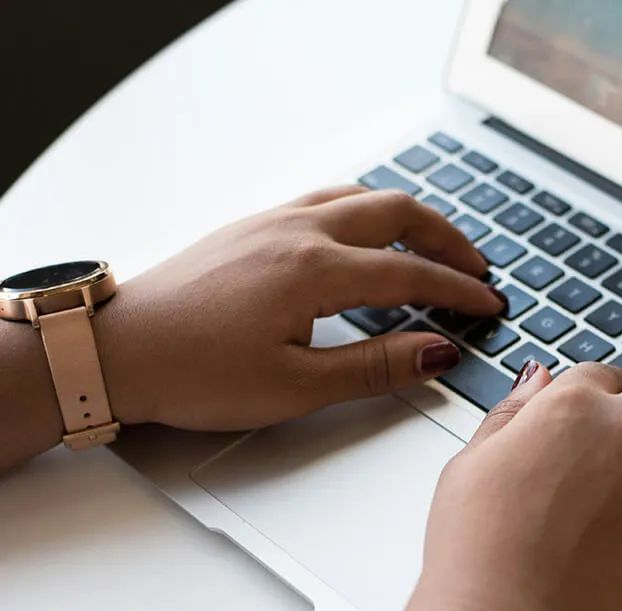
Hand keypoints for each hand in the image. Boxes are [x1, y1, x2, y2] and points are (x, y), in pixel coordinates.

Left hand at [93, 186, 503, 428]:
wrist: (118, 350)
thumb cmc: (193, 372)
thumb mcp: (294, 387)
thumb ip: (373, 367)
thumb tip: (434, 353)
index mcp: (313, 270)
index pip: (410, 273)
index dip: (458, 291)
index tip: (488, 305)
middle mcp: (296, 231)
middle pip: (395, 213)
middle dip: (445, 239)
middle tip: (475, 267)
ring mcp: (270, 222)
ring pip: (358, 197)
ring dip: (405, 218)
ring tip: (430, 246)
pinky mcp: (249, 228)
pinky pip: (323, 200)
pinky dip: (362, 212)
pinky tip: (362, 238)